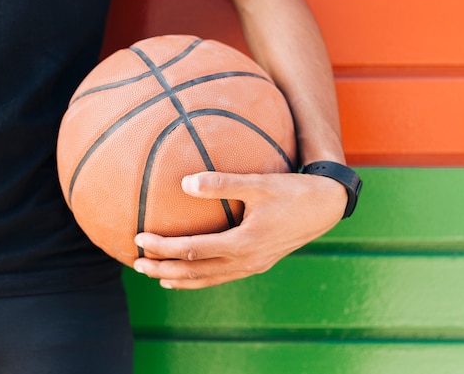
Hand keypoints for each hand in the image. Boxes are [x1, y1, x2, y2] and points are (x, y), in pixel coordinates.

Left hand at [133, 171, 346, 288]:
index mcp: (244, 242)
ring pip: (209, 280)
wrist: (326, 207)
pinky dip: (202, 279)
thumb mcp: (259, 183)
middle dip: (163, 270)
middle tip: (136, 265)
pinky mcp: (259, 263)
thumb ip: (222, 183)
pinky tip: (191, 275)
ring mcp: (254, 266)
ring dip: (180, 280)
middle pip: (195, 273)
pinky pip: (223, 277)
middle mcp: (247, 260)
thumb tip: (185, 182)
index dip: (163, 247)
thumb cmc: (293, 191)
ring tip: (157, 277)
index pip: (192, 251)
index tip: (138, 239)